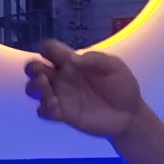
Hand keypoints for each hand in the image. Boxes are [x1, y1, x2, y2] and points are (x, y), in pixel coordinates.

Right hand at [25, 40, 143, 140]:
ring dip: (34, 87)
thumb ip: (95, 60)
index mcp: (72, 62)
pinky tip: (56, 106)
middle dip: (32, 67)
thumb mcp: (114, 66)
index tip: (54, 54)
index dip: (47, 49)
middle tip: (41, 73)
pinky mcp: (63, 114)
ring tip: (46, 88)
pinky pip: (44, 111)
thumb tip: (73, 58)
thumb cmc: (122, 85)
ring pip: (34, 89)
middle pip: (35, 68)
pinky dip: (44, 108)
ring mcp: (61, 96)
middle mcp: (62, 77)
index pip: (51, 50)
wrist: (131, 113)